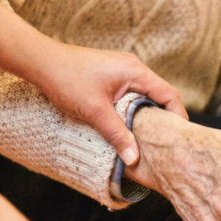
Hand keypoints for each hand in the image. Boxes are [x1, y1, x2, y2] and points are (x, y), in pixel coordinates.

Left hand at [37, 43, 187, 165]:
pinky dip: (133, 110)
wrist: (41, 62)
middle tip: (165, 144)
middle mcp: (133, 68)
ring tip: (148, 139)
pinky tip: (127, 126)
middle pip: (159, 95)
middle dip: (164, 119)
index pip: (169, 95)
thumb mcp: (95, 111)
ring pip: (144, 96)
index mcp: (136, 71)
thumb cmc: (67, 80)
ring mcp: (121, 70)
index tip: (179, 139)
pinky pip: (131, 94)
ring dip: (147, 115)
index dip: (178, 117)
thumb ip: (117, 135)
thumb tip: (134, 159)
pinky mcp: (111, 75)